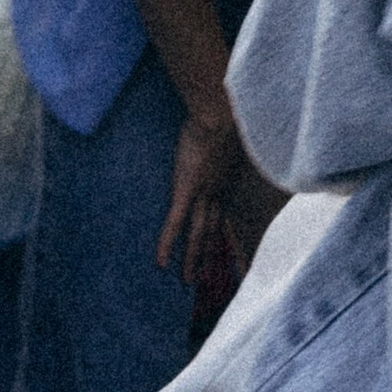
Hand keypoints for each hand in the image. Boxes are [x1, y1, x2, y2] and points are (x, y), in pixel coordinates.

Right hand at [155, 93, 275, 289]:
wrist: (221, 111)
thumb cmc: (224, 114)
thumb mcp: (226, 134)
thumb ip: (223, 143)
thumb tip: (223, 137)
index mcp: (226, 182)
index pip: (225, 216)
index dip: (226, 238)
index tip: (231, 258)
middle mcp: (217, 193)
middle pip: (213, 231)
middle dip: (209, 257)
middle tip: (206, 280)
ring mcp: (202, 193)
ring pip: (197, 233)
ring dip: (192, 259)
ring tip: (187, 281)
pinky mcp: (186, 189)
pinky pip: (175, 222)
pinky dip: (168, 243)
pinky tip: (161, 261)